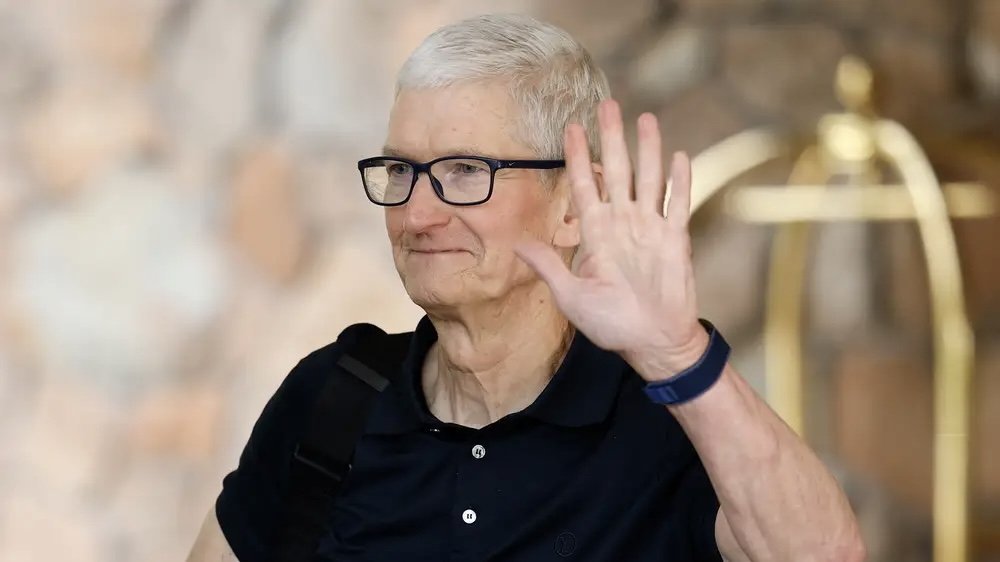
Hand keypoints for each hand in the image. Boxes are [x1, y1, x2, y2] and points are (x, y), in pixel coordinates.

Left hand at [515, 100, 707, 380]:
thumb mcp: (571, 296)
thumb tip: (517, 243)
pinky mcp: (675, 239)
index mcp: (596, 234)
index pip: (584, 186)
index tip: (570, 128)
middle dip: (611, 138)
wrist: (652, 342)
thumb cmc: (611, 324)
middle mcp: (623, 224)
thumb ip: (548, 266)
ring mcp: (650, 228)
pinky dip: (679, 180)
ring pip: (648, 178)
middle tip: (607, 104)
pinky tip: (678, 155)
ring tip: (644, 117)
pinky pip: (677, 203)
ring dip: (647, 148)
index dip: (578, 157)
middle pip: (617, 171)